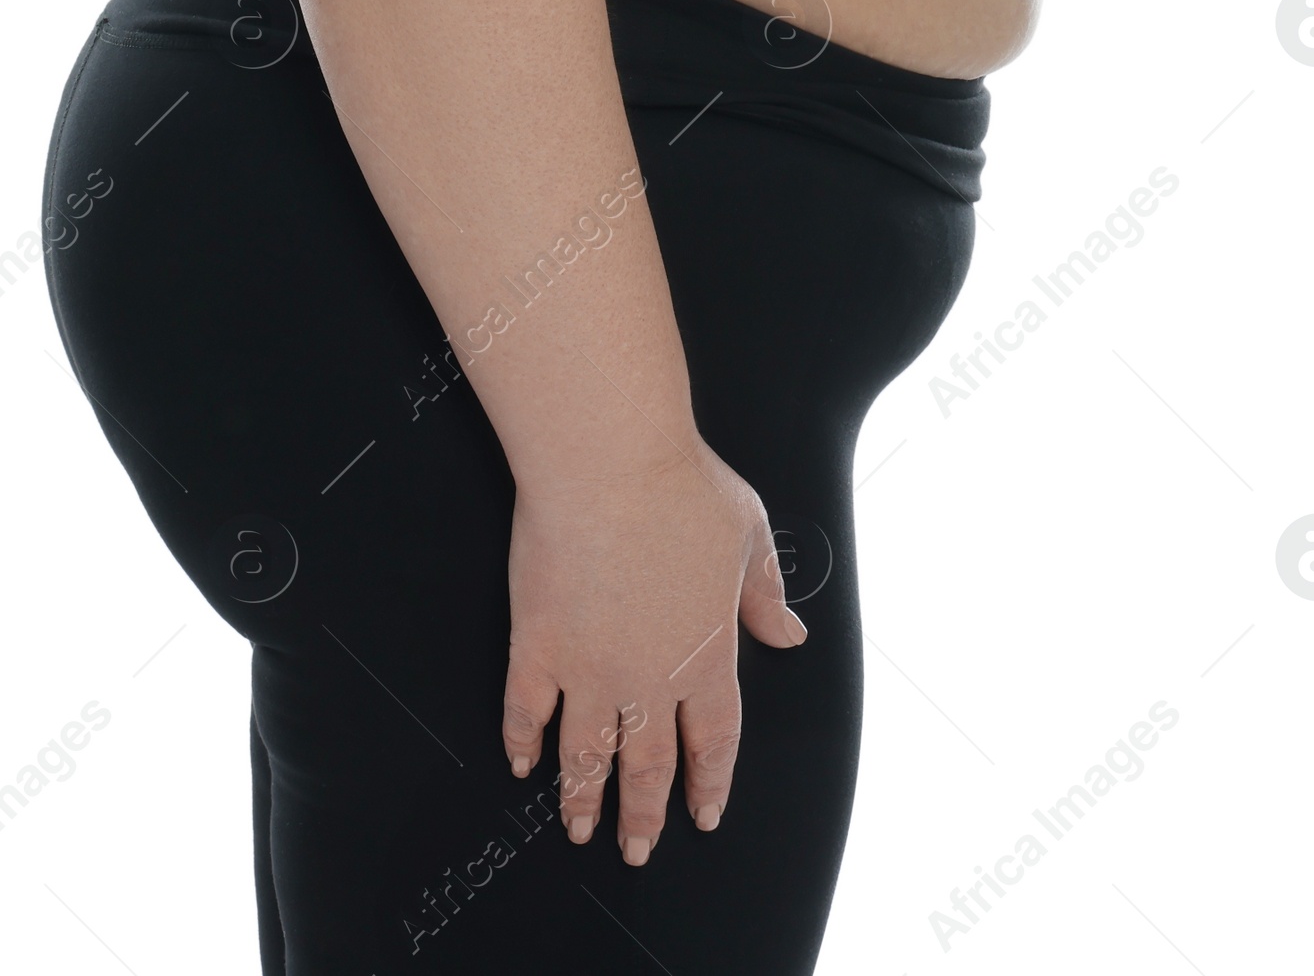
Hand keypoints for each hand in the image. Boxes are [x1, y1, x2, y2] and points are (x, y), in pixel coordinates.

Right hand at [502, 441, 805, 863]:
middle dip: (643, 815)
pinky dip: (524, 743)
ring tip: (578, 830)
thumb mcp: (749, 536)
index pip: (712, 741)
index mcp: (706, 657)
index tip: (703, 815)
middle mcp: (650, 680)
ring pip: (586, 754)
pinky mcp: (537, 646)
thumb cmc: (683, 487)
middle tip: (635, 850)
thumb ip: (766, 595)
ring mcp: (589, 669)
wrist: (608, 463)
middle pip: (648, 766)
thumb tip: (790, 636)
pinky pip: (527, 711)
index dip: (708, 783)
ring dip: (584, 798)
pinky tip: (523, 764)